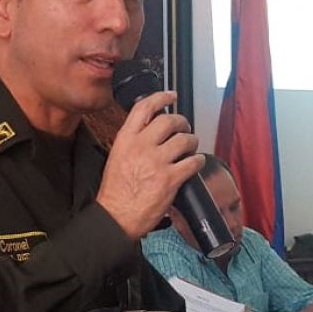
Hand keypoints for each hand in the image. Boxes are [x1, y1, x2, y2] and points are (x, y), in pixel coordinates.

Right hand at [96, 91, 201, 238]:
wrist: (116, 217)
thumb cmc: (115, 193)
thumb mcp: (116, 157)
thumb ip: (132, 142)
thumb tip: (150, 132)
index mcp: (126, 140)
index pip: (145, 108)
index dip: (161, 97)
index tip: (171, 95)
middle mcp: (141, 146)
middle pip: (169, 121)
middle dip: (182, 122)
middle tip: (185, 128)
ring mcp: (157, 162)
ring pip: (184, 140)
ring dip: (192, 141)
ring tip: (191, 147)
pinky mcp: (170, 178)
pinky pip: (192, 162)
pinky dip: (197, 161)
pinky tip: (195, 163)